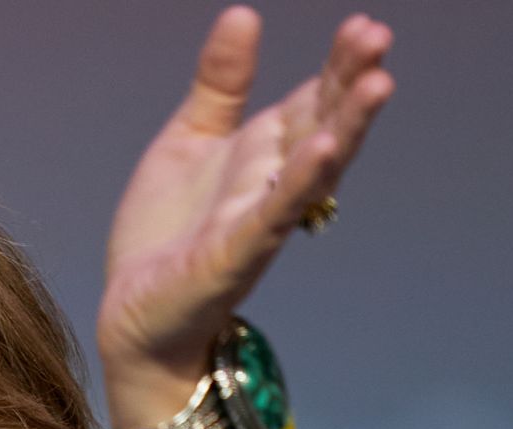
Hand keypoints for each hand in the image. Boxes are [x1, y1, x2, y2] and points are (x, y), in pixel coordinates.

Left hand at [97, 7, 395, 426]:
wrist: (134, 314)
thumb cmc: (166, 236)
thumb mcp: (189, 140)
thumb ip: (220, 84)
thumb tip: (244, 14)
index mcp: (262, 153)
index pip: (311, 100)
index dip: (338, 65)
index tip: (365, 26)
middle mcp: (271, 183)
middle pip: (322, 125)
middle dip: (351, 84)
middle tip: (378, 37)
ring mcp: (259, 220)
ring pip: (313, 169)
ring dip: (346, 129)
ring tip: (377, 85)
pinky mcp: (235, 254)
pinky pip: (273, 215)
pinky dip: (298, 184)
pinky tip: (320, 151)